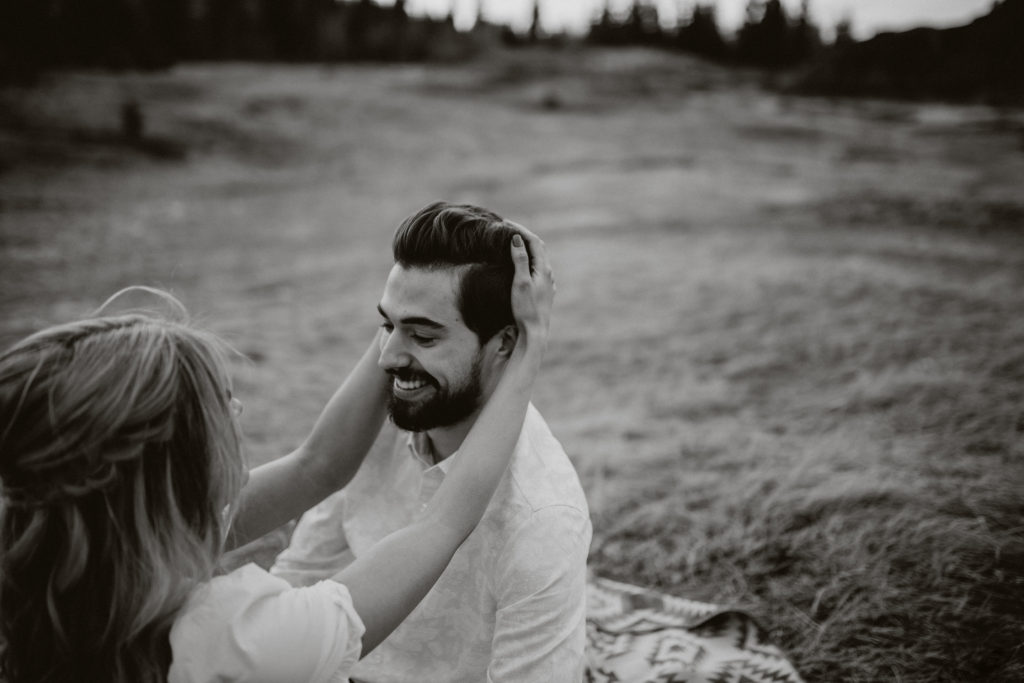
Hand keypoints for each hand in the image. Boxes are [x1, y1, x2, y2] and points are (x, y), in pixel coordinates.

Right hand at [509, 224, 554, 355]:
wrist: (535, 332)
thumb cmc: (526, 309)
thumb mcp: (521, 282)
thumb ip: (520, 260)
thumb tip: (517, 238)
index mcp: (544, 269)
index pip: (534, 242)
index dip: (521, 230)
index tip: (506, 223)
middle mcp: (549, 274)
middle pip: (538, 248)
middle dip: (525, 237)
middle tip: (509, 229)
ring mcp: (548, 284)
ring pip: (539, 259)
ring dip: (528, 248)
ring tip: (514, 243)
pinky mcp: (545, 292)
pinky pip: (538, 270)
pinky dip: (530, 261)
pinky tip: (525, 265)